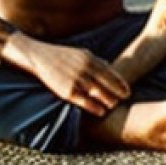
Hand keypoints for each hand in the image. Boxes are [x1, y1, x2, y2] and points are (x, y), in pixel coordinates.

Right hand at [14, 36, 130, 116]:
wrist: (38, 56)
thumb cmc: (60, 55)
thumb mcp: (80, 52)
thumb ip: (95, 60)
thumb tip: (109, 66)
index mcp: (89, 58)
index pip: (111, 73)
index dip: (120, 84)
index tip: (127, 91)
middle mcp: (85, 69)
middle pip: (107, 85)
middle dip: (117, 94)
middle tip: (124, 100)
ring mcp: (77, 80)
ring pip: (99, 94)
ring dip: (109, 102)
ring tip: (114, 107)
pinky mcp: (67, 91)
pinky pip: (85, 102)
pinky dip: (95, 108)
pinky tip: (101, 112)